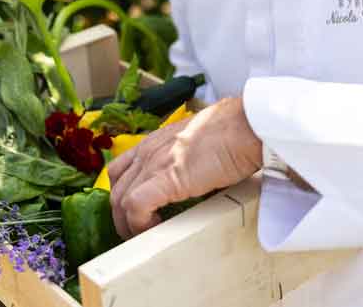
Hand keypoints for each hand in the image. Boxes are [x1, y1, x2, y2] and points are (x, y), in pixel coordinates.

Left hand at [107, 96, 262, 238]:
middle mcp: (148, 151)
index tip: (136, 213)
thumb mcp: (196, 145)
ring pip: (120, 201)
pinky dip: (139, 223)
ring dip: (128, 224)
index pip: (120, 171)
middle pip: (116, 190)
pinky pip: (136, 206)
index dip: (123, 196)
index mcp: (154, 142)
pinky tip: (155, 228)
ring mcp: (154, 163)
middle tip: (136, 232)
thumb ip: (185, 160)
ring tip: (146, 235)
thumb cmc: (232, 133)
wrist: (246, 127)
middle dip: (122, 216)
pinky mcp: (166, 178)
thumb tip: (193, 180)